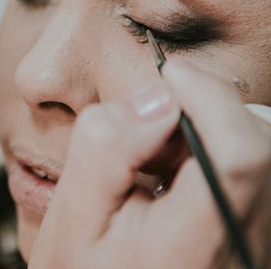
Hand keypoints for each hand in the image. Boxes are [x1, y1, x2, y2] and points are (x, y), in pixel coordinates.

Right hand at [28, 60, 270, 268]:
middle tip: (154, 124)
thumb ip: (105, 150)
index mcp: (194, 248)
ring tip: (156, 158)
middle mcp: (243, 249)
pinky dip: (215, 156)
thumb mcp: (71, 217)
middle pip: (260, 149)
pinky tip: (173, 175)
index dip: (210, 98)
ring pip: (260, 157)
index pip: (239, 157)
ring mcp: (256, 247)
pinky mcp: (254, 240)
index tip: (169, 74)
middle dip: (210, 110)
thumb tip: (157, 98)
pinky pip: (254, 178)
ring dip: (212, 132)